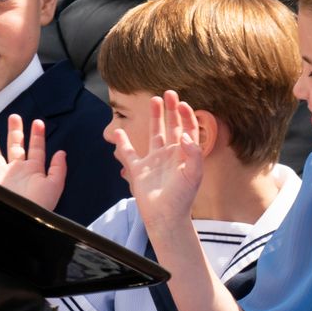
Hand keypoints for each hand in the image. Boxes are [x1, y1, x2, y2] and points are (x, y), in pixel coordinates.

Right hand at [0, 114, 65, 210]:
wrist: (20, 221)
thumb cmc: (38, 207)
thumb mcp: (53, 186)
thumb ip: (58, 169)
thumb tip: (61, 153)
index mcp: (33, 171)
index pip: (36, 149)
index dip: (38, 135)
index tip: (38, 122)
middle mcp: (16, 172)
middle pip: (15, 147)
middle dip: (15, 132)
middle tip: (14, 118)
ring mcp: (2, 177)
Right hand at [112, 90, 202, 228]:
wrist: (165, 217)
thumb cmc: (182, 198)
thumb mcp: (193, 175)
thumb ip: (194, 154)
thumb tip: (185, 136)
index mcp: (185, 155)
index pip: (188, 129)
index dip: (186, 116)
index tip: (182, 103)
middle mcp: (170, 155)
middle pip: (172, 126)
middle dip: (171, 110)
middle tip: (169, 92)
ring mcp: (154, 161)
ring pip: (154, 134)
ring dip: (154, 118)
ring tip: (154, 100)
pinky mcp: (139, 170)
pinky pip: (129, 153)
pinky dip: (123, 143)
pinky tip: (118, 132)